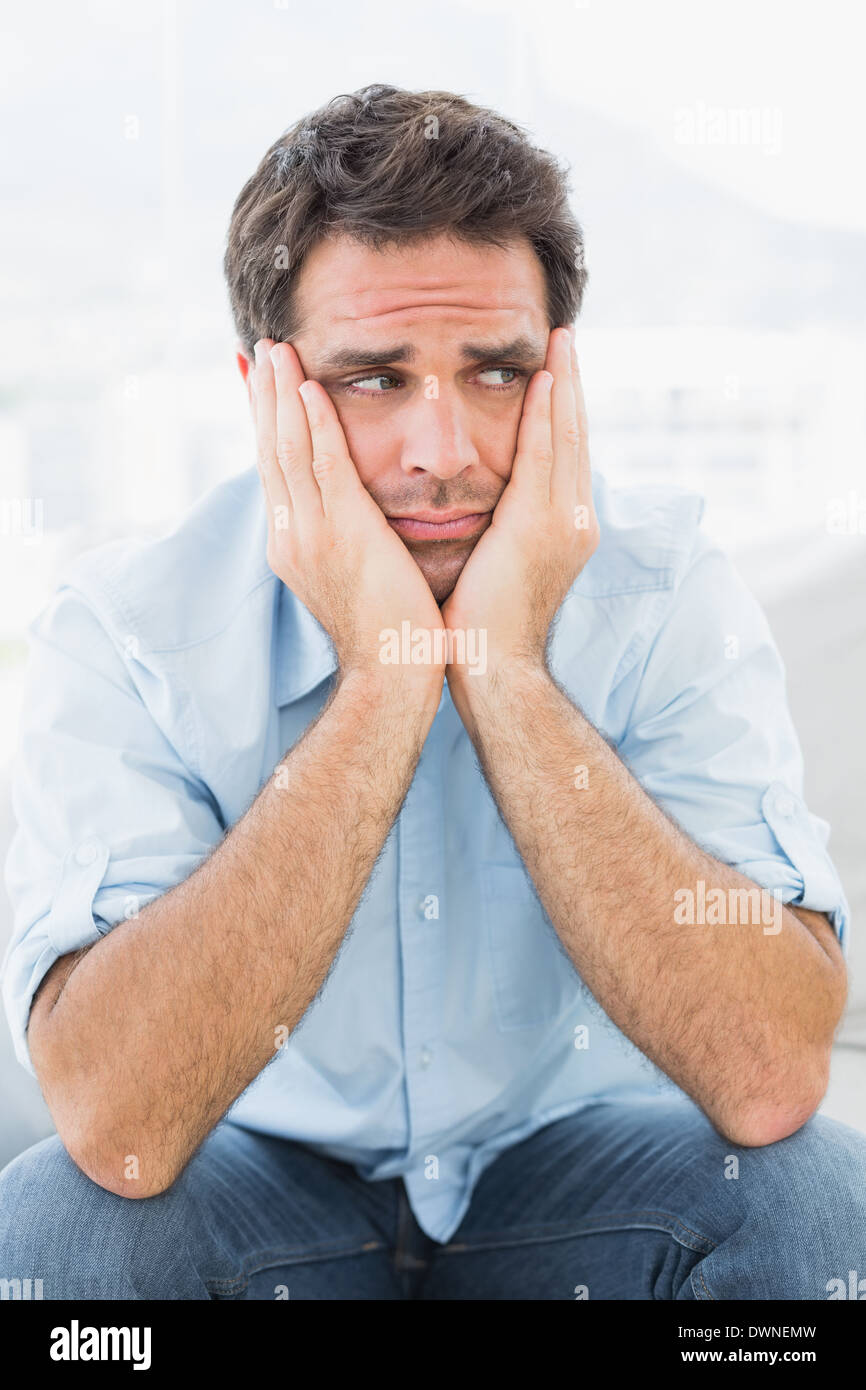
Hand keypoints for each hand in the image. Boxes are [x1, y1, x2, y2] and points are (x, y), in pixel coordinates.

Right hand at [253, 339, 445, 692]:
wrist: (392, 672)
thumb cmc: (385, 628)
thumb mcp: (350, 572)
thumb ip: (342, 533)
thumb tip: (345, 506)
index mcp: (291, 542)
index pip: (271, 467)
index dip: (263, 419)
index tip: (257, 378)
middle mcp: (291, 533)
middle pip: (269, 449)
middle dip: (264, 395)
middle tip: (260, 346)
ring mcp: (311, 534)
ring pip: (287, 449)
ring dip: (282, 394)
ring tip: (278, 349)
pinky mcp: (342, 533)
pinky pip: (323, 467)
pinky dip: (313, 425)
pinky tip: (309, 388)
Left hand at [441, 326, 598, 681]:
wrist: (492, 670)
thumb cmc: (480, 628)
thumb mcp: (494, 565)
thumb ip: (496, 528)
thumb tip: (477, 505)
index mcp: (561, 529)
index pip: (563, 455)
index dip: (563, 411)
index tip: (556, 370)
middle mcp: (573, 519)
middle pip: (575, 436)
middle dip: (573, 385)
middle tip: (568, 338)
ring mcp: (564, 522)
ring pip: (567, 436)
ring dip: (565, 384)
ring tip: (563, 341)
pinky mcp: (540, 526)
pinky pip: (545, 455)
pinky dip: (547, 415)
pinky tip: (545, 378)